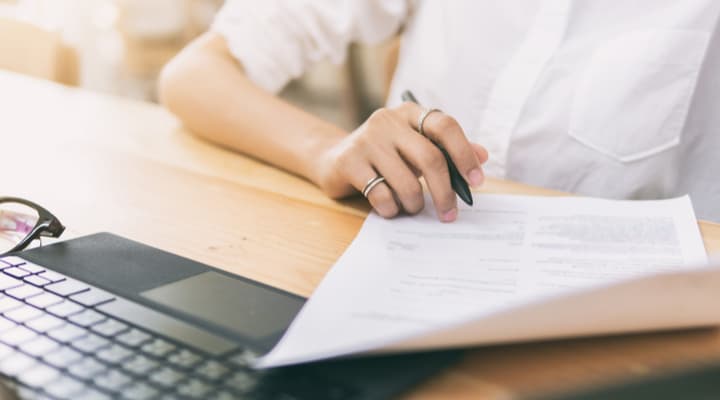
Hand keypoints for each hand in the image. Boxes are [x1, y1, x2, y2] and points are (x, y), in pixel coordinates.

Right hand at [314, 102, 487, 221]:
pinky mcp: (349, 162)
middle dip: (445, 192)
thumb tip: (483, 156)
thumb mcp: (416, 148)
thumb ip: (447, 151)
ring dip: (415, 203)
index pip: (445, 126)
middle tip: (450, 214)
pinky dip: (392, 208)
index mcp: (410, 113)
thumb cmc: (385, 155)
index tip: (476, 182)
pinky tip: (390, 208)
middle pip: (430, 158)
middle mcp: (388, 121)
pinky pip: (381, 194)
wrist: (333, 158)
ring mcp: (366, 140)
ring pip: (406, 182)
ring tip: (412, 207)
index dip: (464, 154)